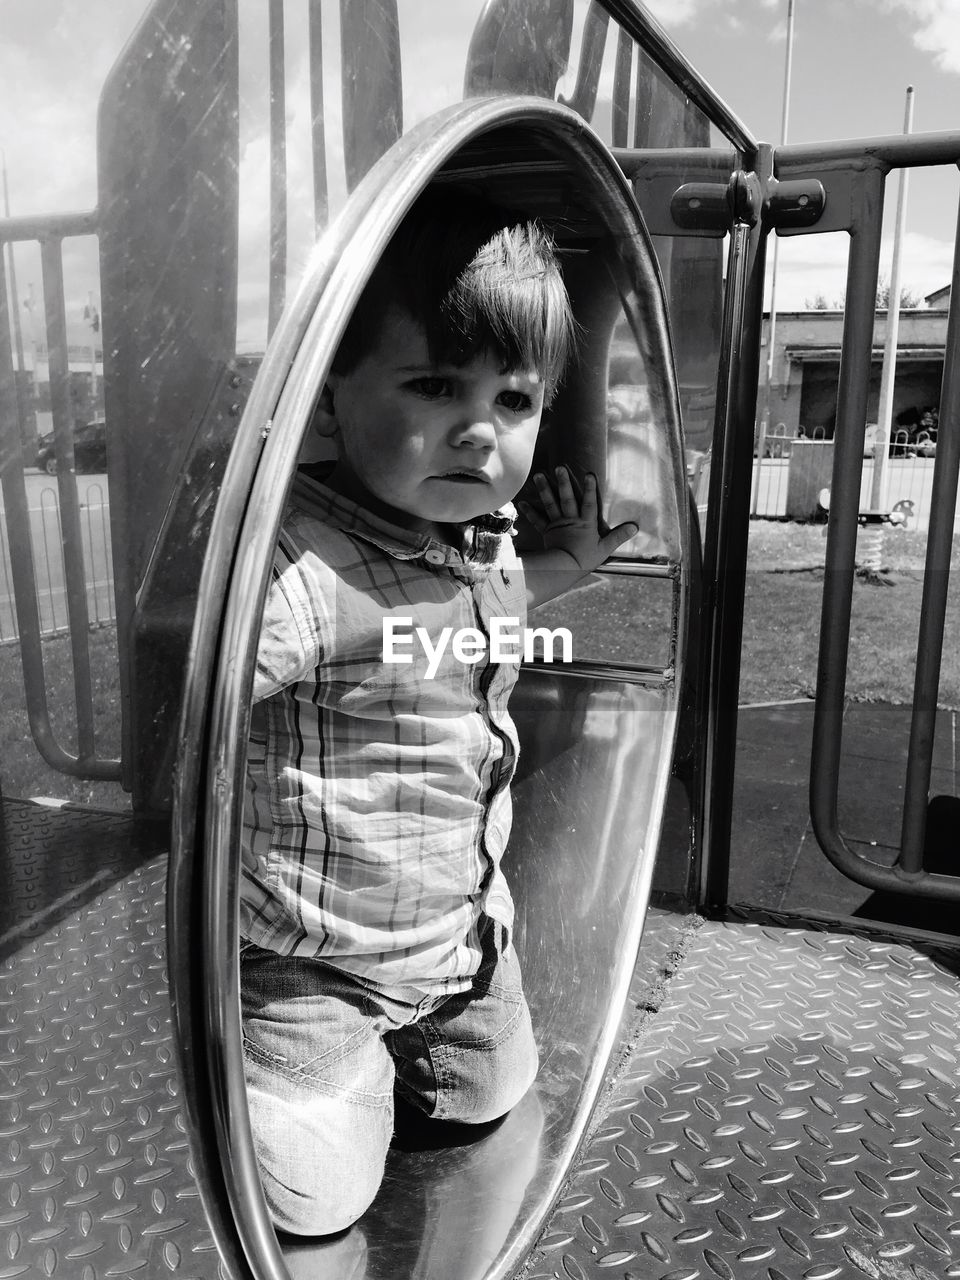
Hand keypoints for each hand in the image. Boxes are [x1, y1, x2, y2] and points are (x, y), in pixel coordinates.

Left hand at [517, 465, 637, 572]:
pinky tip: (522, 502)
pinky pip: (537, 520)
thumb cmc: (585, 560)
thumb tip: (634, 527)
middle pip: (567, 499)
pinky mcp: (546, 532)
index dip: (590, 489)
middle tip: (559, 467)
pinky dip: (530, 511)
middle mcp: (571, 520)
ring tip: (538, 475)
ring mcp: (557, 525)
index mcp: (586, 523)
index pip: (589, 503)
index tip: (589, 474)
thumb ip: (618, 536)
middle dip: (564, 482)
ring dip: (545, 489)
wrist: (562, 570)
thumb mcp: (605, 548)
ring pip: (551, 504)